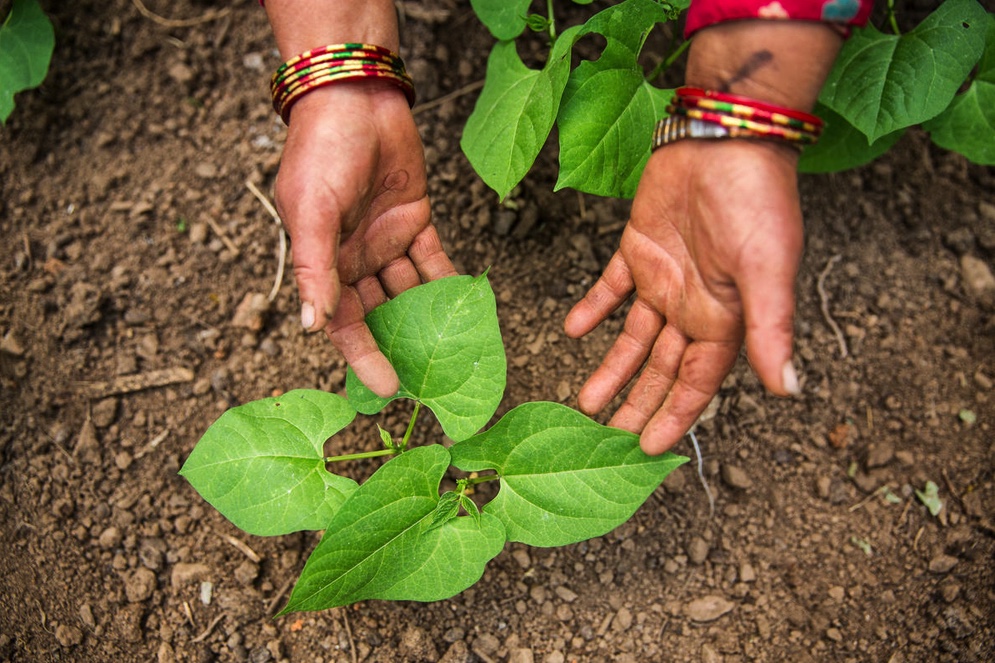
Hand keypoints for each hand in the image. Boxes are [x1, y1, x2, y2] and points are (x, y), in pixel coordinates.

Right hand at [274, 80, 455, 395]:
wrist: (356, 97)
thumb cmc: (322, 152)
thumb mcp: (311, 212)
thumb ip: (315, 268)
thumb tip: (312, 325)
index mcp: (325, 263)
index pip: (344, 322)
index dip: (364, 357)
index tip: (388, 388)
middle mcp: (355, 259)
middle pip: (380, 314)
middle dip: (401, 344)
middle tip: (432, 378)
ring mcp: (387, 242)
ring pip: (411, 291)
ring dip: (430, 318)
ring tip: (457, 350)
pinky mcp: (417, 220)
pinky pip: (435, 259)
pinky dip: (450, 282)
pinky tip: (471, 306)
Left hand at [564, 139, 804, 453]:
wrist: (725, 136)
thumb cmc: (756, 201)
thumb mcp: (766, 270)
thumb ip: (771, 329)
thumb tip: (789, 389)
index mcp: (726, 319)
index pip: (696, 382)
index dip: (674, 415)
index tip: (647, 449)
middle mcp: (694, 306)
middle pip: (661, 369)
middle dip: (637, 404)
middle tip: (606, 438)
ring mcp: (664, 278)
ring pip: (633, 337)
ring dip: (610, 368)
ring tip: (585, 401)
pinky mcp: (638, 247)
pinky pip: (610, 286)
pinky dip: (592, 307)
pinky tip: (572, 330)